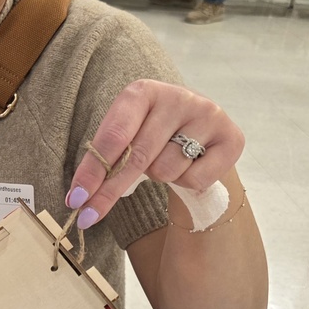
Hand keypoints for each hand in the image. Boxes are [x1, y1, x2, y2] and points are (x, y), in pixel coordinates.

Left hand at [64, 80, 243, 227]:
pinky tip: (189, 165)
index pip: (113, 136)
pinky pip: (195, 180)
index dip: (92, 170)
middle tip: (88, 217)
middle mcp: (178, 96)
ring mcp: (208, 114)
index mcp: (143, 91)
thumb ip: (105, 160)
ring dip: (159, 177)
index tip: (75, 199)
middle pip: (136, 157)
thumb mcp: (126, 134)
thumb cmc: (151, 132)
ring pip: (166, 170)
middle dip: (109, 191)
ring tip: (165, 161)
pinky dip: (185, 182)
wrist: (198, 129)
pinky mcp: (232, 137)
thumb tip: (78, 199)